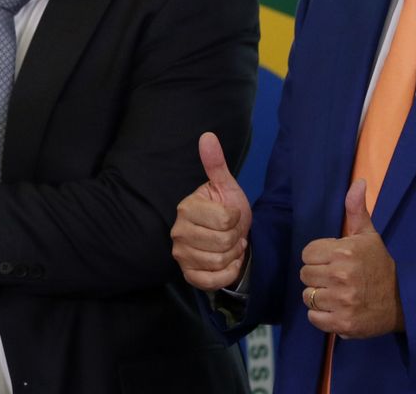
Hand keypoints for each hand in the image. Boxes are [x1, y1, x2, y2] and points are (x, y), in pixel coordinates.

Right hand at [171, 132, 252, 289]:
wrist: (226, 236)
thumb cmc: (226, 210)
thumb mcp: (225, 186)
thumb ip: (215, 163)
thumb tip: (207, 136)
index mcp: (187, 208)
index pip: (226, 219)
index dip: (236, 219)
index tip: (231, 217)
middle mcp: (178, 232)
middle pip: (224, 242)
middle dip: (235, 239)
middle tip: (231, 233)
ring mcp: (181, 255)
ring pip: (220, 261)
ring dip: (232, 255)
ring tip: (228, 247)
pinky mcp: (188, 275)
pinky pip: (214, 280)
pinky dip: (227, 273)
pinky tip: (226, 263)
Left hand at [299, 179, 403, 338]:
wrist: (404, 301)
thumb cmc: (380, 265)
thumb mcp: (369, 236)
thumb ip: (357, 210)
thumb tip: (357, 182)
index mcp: (344, 252)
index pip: (307, 254)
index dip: (318, 257)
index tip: (333, 261)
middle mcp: (341, 276)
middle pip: (305, 275)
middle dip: (318, 276)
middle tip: (336, 278)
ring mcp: (342, 301)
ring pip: (308, 296)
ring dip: (319, 297)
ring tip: (338, 294)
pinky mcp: (343, 323)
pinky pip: (314, 318)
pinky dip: (322, 316)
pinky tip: (337, 309)